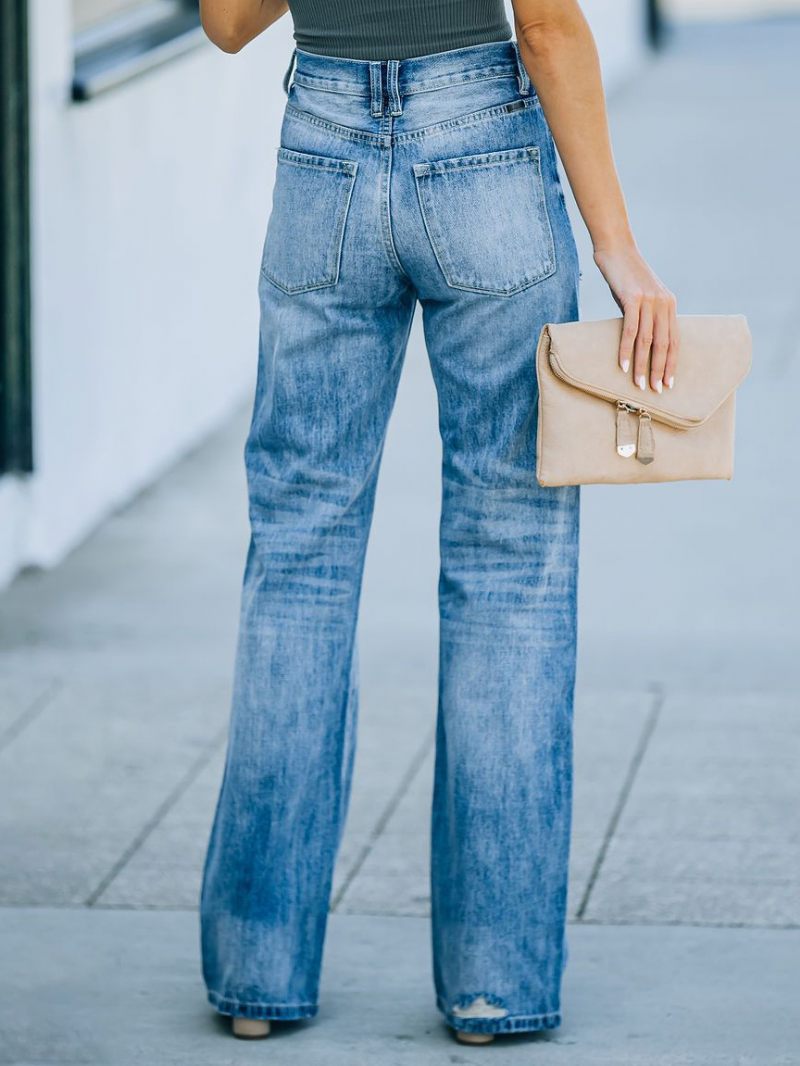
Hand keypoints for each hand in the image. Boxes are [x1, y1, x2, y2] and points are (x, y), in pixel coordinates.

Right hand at [593, 243, 678, 393]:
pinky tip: (623, 366)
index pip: (674, 339)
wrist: (616, 249)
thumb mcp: (641, 298)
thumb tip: (640, 343)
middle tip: (656, 391)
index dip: (671, 363)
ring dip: (643, 365)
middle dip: (660, 369)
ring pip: (647, 340)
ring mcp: (649, 300)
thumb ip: (645, 317)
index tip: (668, 382)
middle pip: (664, 343)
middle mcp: (663, 303)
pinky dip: (627, 350)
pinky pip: (630, 329)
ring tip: (638, 384)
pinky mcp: (633, 298)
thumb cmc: (625, 277)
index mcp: (669, 305)